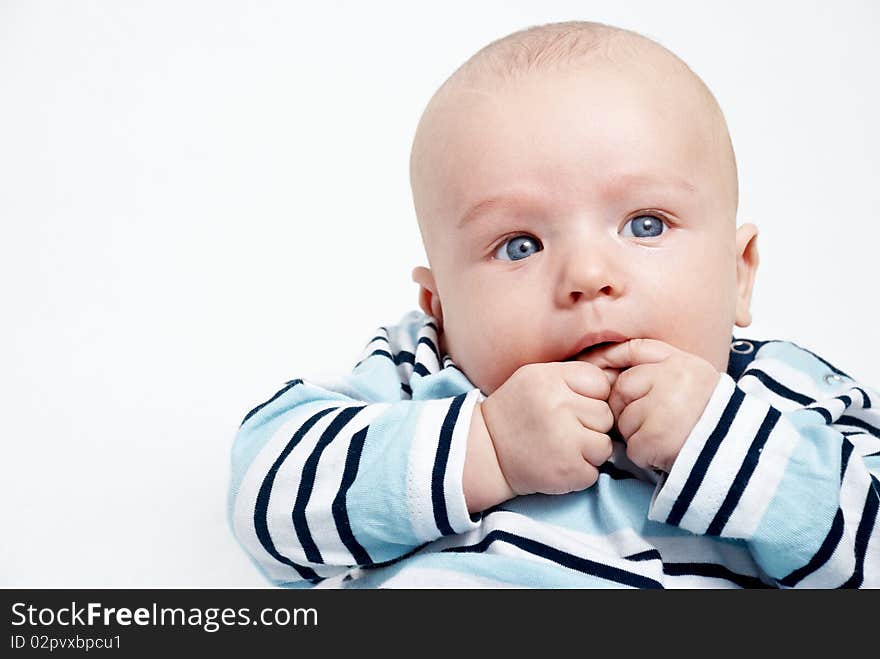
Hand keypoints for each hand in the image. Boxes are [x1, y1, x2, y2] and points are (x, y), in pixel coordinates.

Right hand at [480, 361, 614, 495]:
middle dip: (590, 425)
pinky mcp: (568, 470)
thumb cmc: (514, 413)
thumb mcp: (534, 378)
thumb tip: (614, 383)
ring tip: (561, 447)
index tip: (571, 406)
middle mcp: (559, 406)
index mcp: (550, 379)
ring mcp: (565, 440)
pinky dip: (579, 472)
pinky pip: (595, 471)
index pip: (600, 384)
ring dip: (588, 450)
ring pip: (604, 445)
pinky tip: (557, 463)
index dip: (590, 397)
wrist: (485, 452)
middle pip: (605, 415)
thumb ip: (571, 377)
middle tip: (563, 430)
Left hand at [584, 339, 720, 472]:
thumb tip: (607, 366)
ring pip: (624, 421)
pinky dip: (645, 456)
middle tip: (652, 421)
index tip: (599, 372)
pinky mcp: (657, 438)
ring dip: (638, 435)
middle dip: (627, 408)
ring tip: (667, 437)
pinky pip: (633, 447)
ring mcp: (664, 408)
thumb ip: (659, 367)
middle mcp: (672, 379)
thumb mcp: (694, 379)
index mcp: (682, 361)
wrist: (741, 455)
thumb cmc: (713, 418)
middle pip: (621, 389)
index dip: (611, 360)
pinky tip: (666, 453)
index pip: (634, 349)